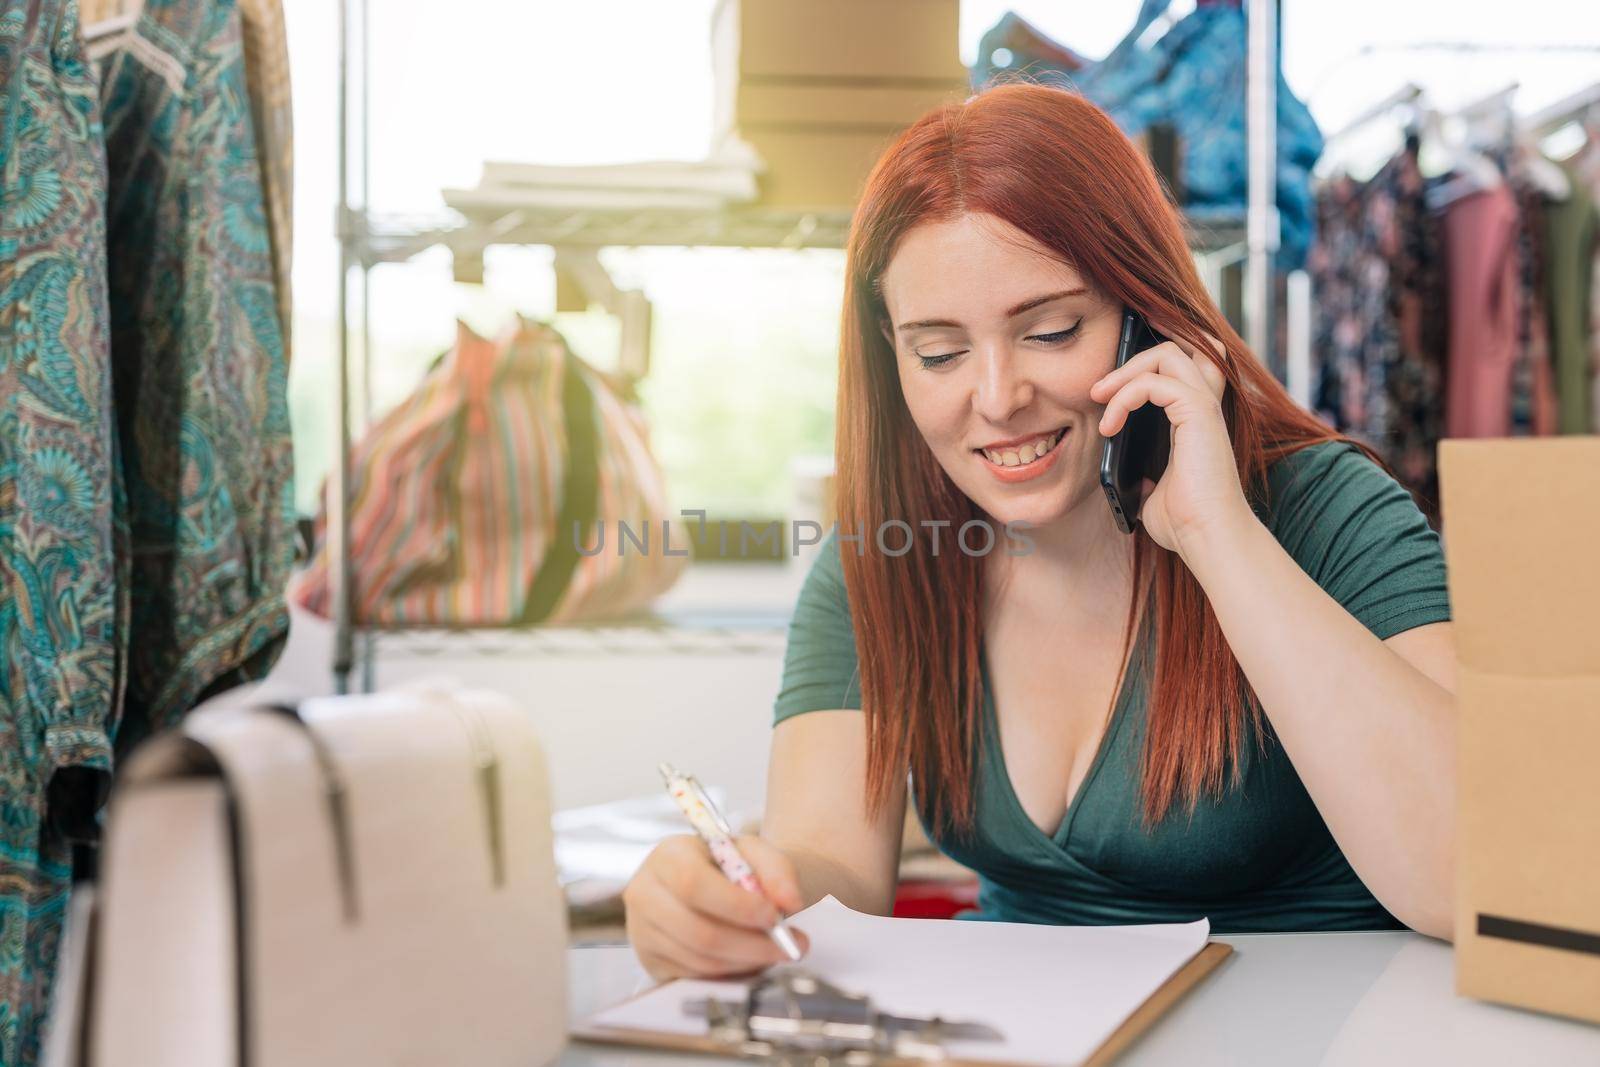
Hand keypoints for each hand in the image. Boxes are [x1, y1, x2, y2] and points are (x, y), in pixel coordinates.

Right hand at [623, 833, 809, 981]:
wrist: (705, 882)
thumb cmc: (726, 866)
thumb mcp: (752, 853)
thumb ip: (777, 870)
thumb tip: (790, 902)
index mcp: (668, 856)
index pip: (694, 884)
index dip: (737, 906)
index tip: (774, 916)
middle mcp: (645, 892)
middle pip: (698, 931)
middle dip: (751, 944)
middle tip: (790, 946)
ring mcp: (643, 931)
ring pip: (700, 960)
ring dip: (746, 961)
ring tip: (776, 951)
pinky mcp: (650, 961)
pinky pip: (696, 976)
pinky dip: (731, 972)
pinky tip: (751, 958)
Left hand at [1089, 331, 1254, 558]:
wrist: (1207, 538)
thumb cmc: (1186, 523)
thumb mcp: (1155, 493)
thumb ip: (1146, 477)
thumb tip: (1133, 478)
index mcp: (1197, 421)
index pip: (1189, 363)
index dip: (1157, 352)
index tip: (1117, 368)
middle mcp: (1206, 407)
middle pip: (1176, 348)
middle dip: (1131, 358)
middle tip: (1098, 390)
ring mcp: (1204, 407)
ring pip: (1167, 353)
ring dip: (1125, 372)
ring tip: (1099, 399)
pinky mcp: (1198, 413)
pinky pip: (1155, 382)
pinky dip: (1125, 397)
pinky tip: (1109, 427)